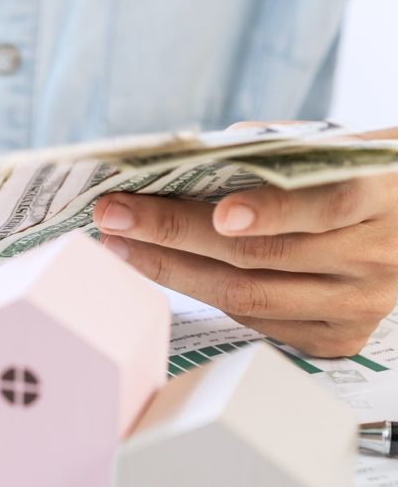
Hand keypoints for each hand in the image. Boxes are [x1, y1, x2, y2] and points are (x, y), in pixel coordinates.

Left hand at [92, 144, 397, 357]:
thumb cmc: (364, 176)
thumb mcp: (343, 146)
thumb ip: (279, 150)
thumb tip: (196, 158)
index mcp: (385, 197)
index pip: (328, 204)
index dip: (271, 210)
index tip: (218, 212)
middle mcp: (377, 260)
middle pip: (264, 255)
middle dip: (176, 232)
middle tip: (116, 214)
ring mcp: (357, 307)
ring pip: (249, 297)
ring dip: (171, 269)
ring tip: (119, 243)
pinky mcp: (335, 339)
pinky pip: (256, 321)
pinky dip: (202, 293)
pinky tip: (160, 268)